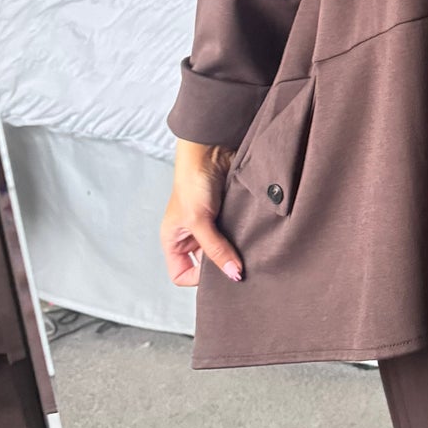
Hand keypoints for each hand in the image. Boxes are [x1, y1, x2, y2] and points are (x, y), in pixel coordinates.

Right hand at [162, 139, 241, 285]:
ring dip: (236, 253)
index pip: (181, 275)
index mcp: (174, 240)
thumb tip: (234, 275)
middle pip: (206, 266)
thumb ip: (215, 249)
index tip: (216, 269)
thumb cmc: (193, 181)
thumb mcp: (199, 220)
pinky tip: (254, 238)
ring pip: (224, 252)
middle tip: (239, 267)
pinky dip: (245, 239)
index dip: (197, 278)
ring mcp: (211, 227)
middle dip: (221, 267)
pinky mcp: (229, 217)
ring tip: (249, 252)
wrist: (212, 149)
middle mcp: (191, 237)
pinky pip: (237, 237)